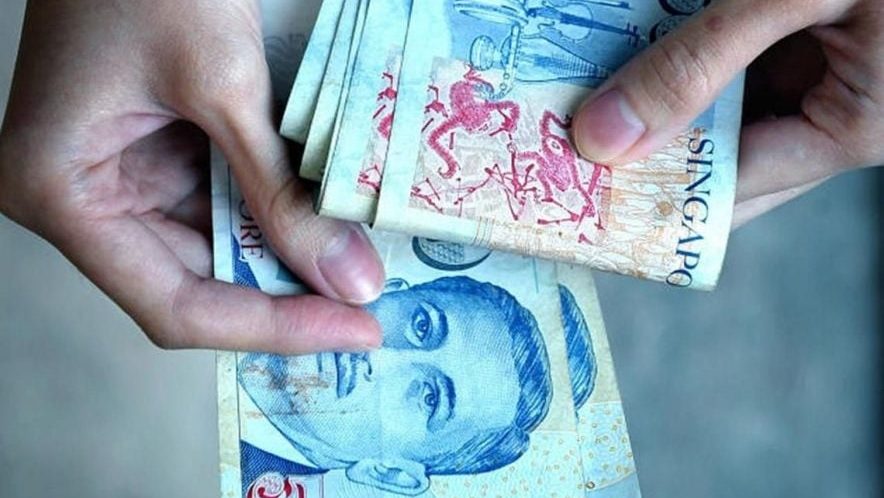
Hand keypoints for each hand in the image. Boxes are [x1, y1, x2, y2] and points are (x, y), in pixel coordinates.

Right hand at [0, 0, 383, 352]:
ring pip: (213, 250)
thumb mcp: (223, 86)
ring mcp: (119, 177)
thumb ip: (281, 192)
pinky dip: (273, 215)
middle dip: (286, 297)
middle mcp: (82, 199)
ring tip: (358, 269)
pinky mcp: (155, 154)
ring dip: (285, 258)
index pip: (175, 304)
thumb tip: (348, 280)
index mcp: (62, 193)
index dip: (270, 328)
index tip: (352, 333)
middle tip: (366, 309)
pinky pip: (220, 204)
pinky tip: (326, 224)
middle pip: (195, 285)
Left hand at [572, 0, 882, 226]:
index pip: (728, 193)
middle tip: (565, 138)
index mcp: (852, 130)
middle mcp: (836, 112)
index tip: (581, 195)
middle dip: (648, 142)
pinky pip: (735, 56)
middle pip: (720, 151)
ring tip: (584, 87)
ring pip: (722, 101)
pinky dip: (687, 49)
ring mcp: (825, 70)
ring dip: (661, 89)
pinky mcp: (810, 34)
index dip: (654, 196)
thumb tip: (604, 134)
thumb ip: (700, 63)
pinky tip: (633, 42)